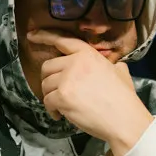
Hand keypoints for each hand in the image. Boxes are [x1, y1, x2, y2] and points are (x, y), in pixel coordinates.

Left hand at [27, 30, 153, 155]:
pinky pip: (47, 101)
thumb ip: (112, 66)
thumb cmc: (124, 99)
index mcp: (88, 54)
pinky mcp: (62, 96)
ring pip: (45, 85)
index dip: (44, 36)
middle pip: (48, 67)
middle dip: (49, 80)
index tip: (31, 36)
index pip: (62, 40)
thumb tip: (115, 67)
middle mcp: (75, 63)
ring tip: (63, 107)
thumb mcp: (120, 72)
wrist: (124, 119)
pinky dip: (52, 110)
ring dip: (51, 97)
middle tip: (57, 92)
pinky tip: (61, 115)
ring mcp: (67, 79)